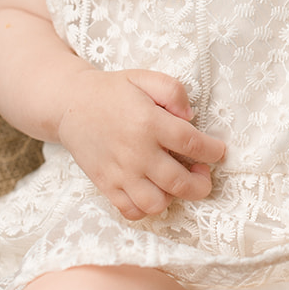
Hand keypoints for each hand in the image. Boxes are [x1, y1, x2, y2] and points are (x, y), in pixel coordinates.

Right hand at [56, 68, 225, 222]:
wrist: (71, 104)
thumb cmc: (113, 91)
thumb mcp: (145, 78)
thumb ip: (173, 91)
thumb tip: (190, 117)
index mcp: (149, 122)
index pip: (193, 144)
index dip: (213, 151)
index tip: (217, 151)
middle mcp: (136, 152)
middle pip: (180, 182)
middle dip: (202, 184)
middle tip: (202, 173)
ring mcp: (120, 173)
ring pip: (157, 203)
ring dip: (174, 197)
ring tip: (175, 183)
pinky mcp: (106, 185)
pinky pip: (131, 211)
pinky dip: (146, 208)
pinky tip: (153, 192)